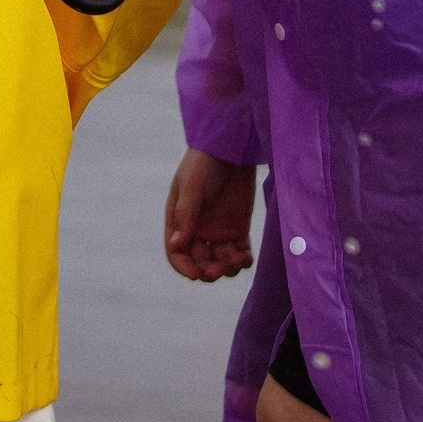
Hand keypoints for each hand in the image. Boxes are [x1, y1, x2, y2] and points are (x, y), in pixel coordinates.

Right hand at [165, 147, 255, 281]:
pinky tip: (245, 256)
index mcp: (179, 220)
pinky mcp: (238, 228)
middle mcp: (197, 229)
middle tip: (219, 268)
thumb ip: (186, 216)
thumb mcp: (192, 188)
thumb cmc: (204, 164)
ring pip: (220, 262)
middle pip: (199, 262)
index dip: (184, 267)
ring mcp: (218, 230)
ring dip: (227, 268)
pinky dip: (242, 261)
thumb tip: (177, 246)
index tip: (196, 274)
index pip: (177, 253)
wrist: (232, 147)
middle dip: (208, 271)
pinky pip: (239, 253)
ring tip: (236, 260)